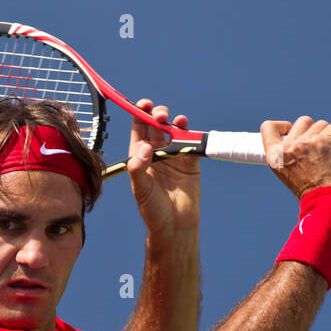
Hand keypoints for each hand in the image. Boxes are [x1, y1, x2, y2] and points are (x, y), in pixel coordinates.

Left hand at [126, 98, 200, 235]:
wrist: (175, 225)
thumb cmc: (153, 210)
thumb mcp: (141, 189)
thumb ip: (138, 167)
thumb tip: (145, 146)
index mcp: (140, 156)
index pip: (139, 129)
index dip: (140, 114)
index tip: (144, 104)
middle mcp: (157, 153)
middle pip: (157, 125)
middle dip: (158, 115)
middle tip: (160, 115)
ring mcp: (174, 156)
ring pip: (175, 130)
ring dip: (176, 121)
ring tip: (176, 121)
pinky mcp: (190, 162)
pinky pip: (192, 143)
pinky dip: (192, 135)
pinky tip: (188, 132)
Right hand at [260, 116, 330, 199]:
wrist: (327, 202)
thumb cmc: (311, 191)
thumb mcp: (289, 174)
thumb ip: (289, 155)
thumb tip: (301, 137)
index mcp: (275, 157)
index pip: (268, 127)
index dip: (282, 126)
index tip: (291, 131)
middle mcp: (289, 147)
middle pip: (302, 121)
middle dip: (313, 130)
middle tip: (318, 147)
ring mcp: (308, 142)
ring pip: (321, 124)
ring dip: (328, 134)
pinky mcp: (326, 140)